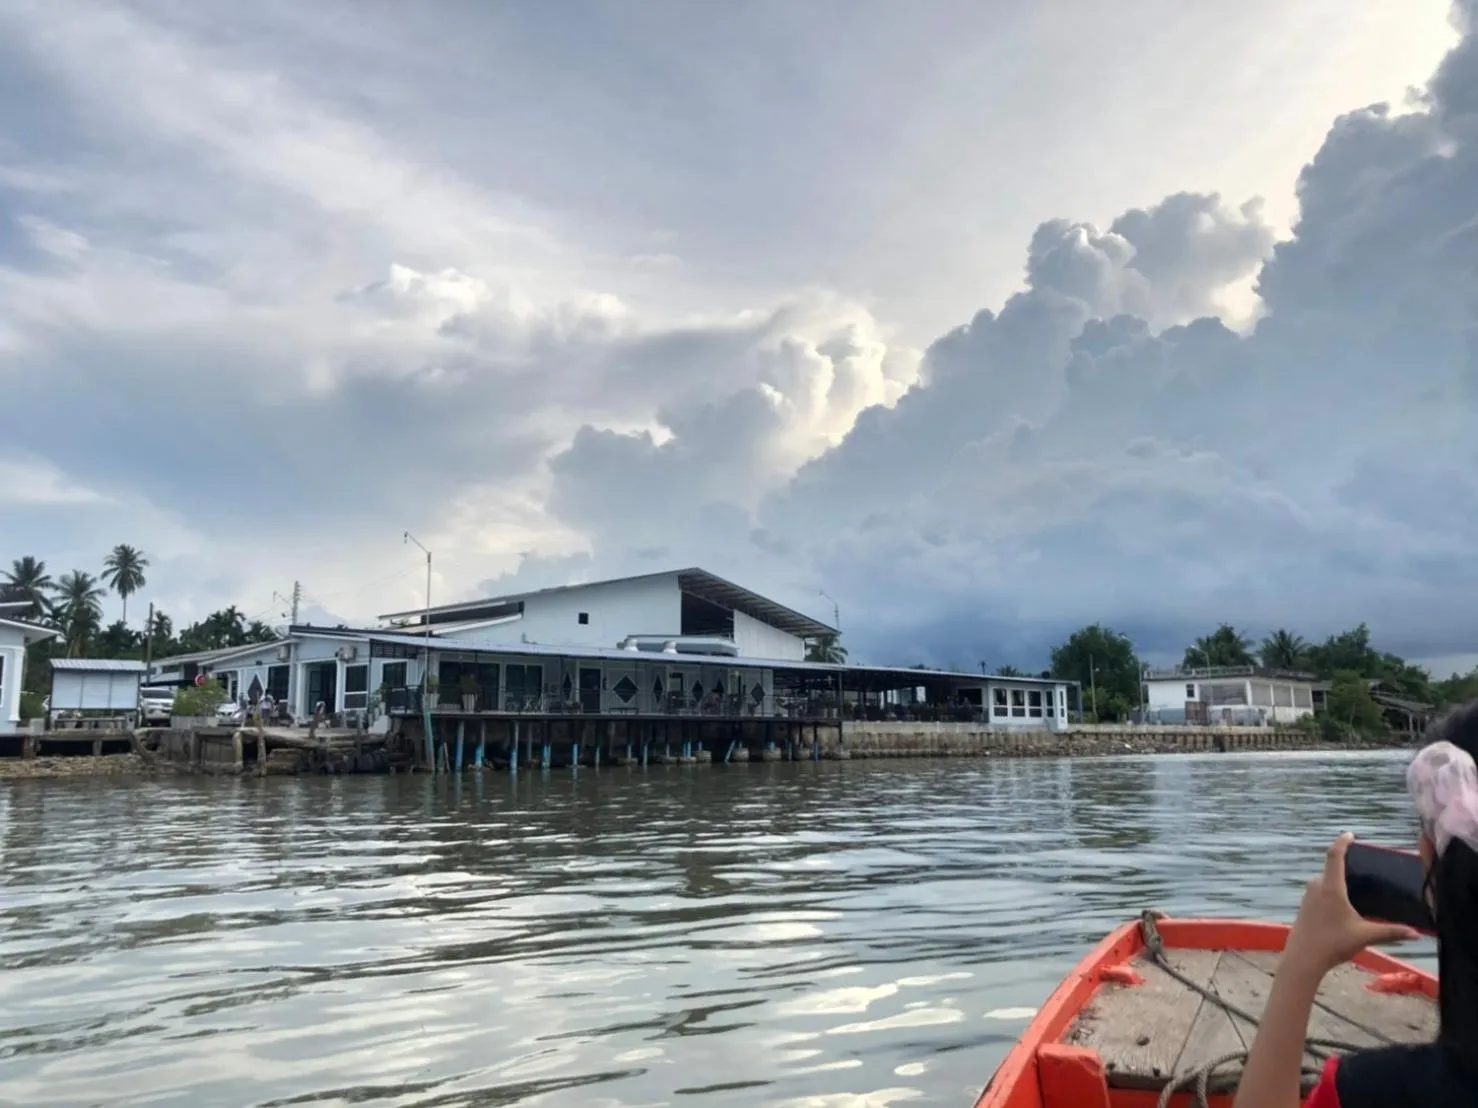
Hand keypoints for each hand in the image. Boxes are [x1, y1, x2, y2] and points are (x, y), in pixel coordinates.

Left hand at [1283, 832, 1418, 977]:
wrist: (1303, 959)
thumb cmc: (1333, 944)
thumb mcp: (1365, 936)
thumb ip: (1391, 932)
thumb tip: (1416, 934)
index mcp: (1331, 888)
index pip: (1335, 856)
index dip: (1342, 842)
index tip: (1350, 834)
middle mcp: (1316, 886)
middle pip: (1332, 870)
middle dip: (1348, 867)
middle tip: (1367, 869)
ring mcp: (1308, 896)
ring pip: (1326, 882)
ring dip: (1340, 882)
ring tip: (1359, 888)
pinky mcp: (1304, 905)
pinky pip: (1320, 891)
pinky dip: (1332, 892)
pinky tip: (1344, 905)